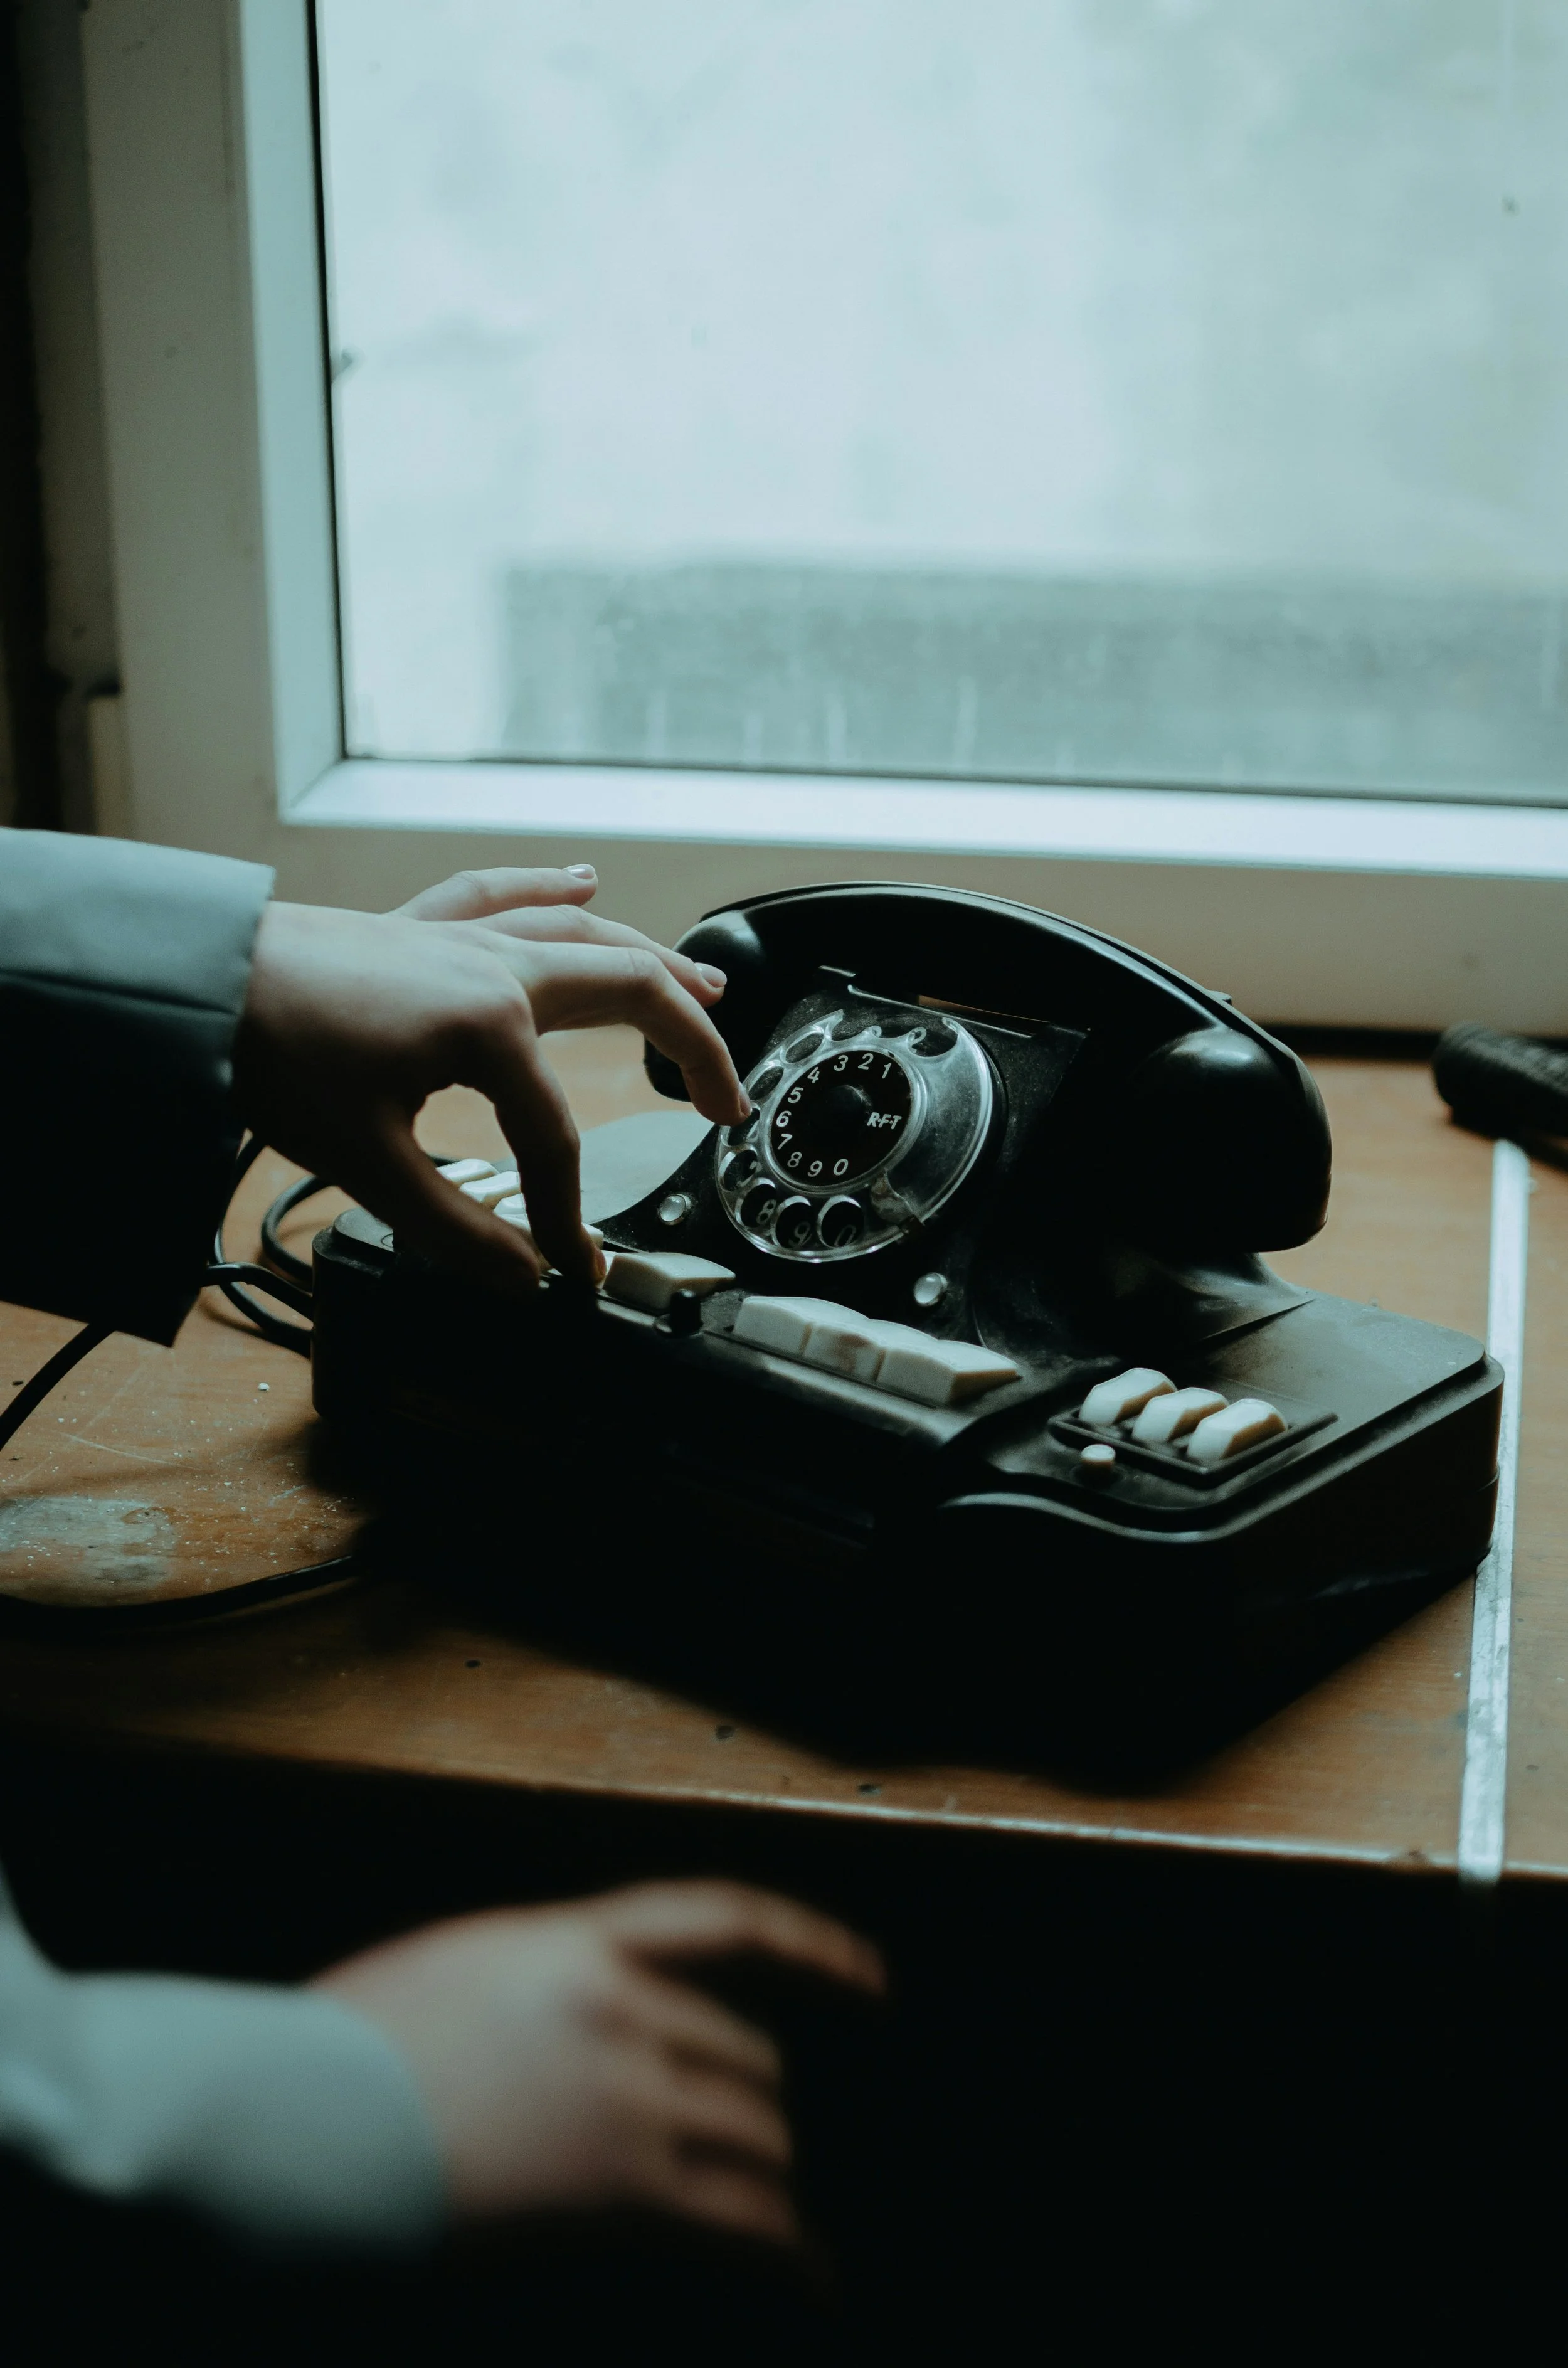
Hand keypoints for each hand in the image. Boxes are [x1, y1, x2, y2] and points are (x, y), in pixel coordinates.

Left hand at [234, 865, 746, 1291]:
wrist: (195, 982)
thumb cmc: (273, 1057)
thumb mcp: (367, 1163)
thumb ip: (454, 1232)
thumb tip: (520, 1281)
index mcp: (491, 1026)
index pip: (558, 1139)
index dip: (570, 1216)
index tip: (571, 1272)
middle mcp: (495, 966)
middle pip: (629, 992)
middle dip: (694, 1048)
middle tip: (728, 1103)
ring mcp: (461, 936)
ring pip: (586, 936)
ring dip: (656, 962)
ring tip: (711, 990)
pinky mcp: (419, 923)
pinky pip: (504, 894)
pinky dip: (550, 888)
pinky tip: (584, 880)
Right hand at [313, 1882, 883, 2243]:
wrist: (295, 2122)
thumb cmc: (342, 2054)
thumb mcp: (453, 1971)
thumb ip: (535, 1984)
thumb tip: (575, 2020)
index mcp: (577, 1941)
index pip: (727, 1921)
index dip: (813, 1947)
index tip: (870, 1977)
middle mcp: (622, 2006)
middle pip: (745, 2055)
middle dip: (756, 2109)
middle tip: (758, 2154)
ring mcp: (628, 2097)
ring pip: (755, 2136)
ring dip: (770, 2183)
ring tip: (783, 2226)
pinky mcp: (625, 2191)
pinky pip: (747, 2222)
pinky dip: (791, 2254)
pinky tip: (813, 2279)